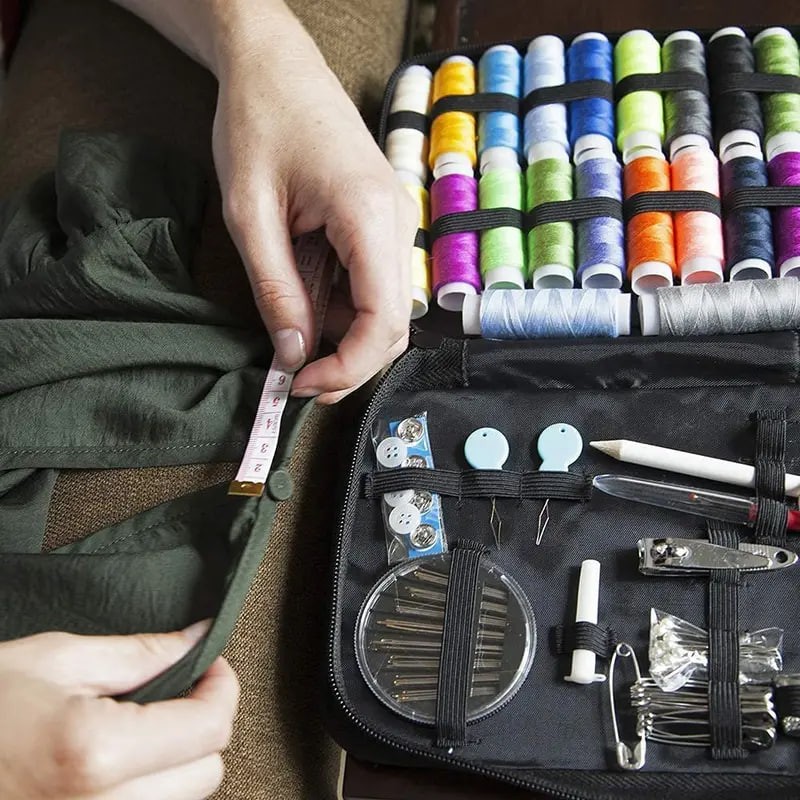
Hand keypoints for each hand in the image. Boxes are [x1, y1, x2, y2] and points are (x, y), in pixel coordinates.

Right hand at [0, 622, 238, 799]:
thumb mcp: (54, 659)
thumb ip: (141, 652)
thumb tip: (200, 638)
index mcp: (96, 754)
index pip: (210, 728)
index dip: (222, 687)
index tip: (210, 666)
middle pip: (206, 774)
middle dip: (203, 726)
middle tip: (180, 693)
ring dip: (178, 766)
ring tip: (143, 730)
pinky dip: (146, 796)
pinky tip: (119, 770)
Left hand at [211, 7, 416, 402]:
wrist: (276, 65)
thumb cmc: (260, 123)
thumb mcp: (249, 213)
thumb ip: (274, 288)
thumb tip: (293, 353)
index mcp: (370, 216)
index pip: (385, 322)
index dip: (348, 367)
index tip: (301, 383)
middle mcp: (398, 223)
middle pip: (396, 325)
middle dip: (350, 363)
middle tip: (296, 377)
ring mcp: (396, 223)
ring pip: (388, 310)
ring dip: (344, 337)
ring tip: (292, 336)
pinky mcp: (383, 225)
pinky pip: (375, 285)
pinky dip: (344, 310)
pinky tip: (307, 304)